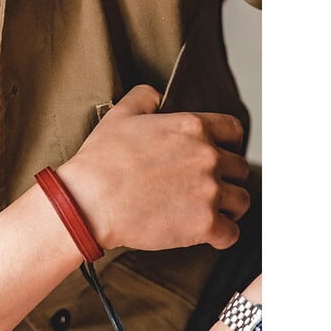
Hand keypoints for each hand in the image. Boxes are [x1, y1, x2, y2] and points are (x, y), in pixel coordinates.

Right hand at [58, 85, 249, 250]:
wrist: (89, 202)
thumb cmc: (100, 162)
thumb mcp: (119, 115)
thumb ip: (144, 97)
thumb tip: (156, 95)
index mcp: (191, 128)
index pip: (233, 131)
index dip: (227, 143)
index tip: (220, 153)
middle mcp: (207, 157)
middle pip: (239, 168)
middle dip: (226, 177)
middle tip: (207, 186)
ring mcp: (209, 192)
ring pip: (241, 201)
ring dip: (228, 206)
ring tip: (212, 210)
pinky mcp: (205, 225)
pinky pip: (231, 233)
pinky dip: (222, 235)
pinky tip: (208, 233)